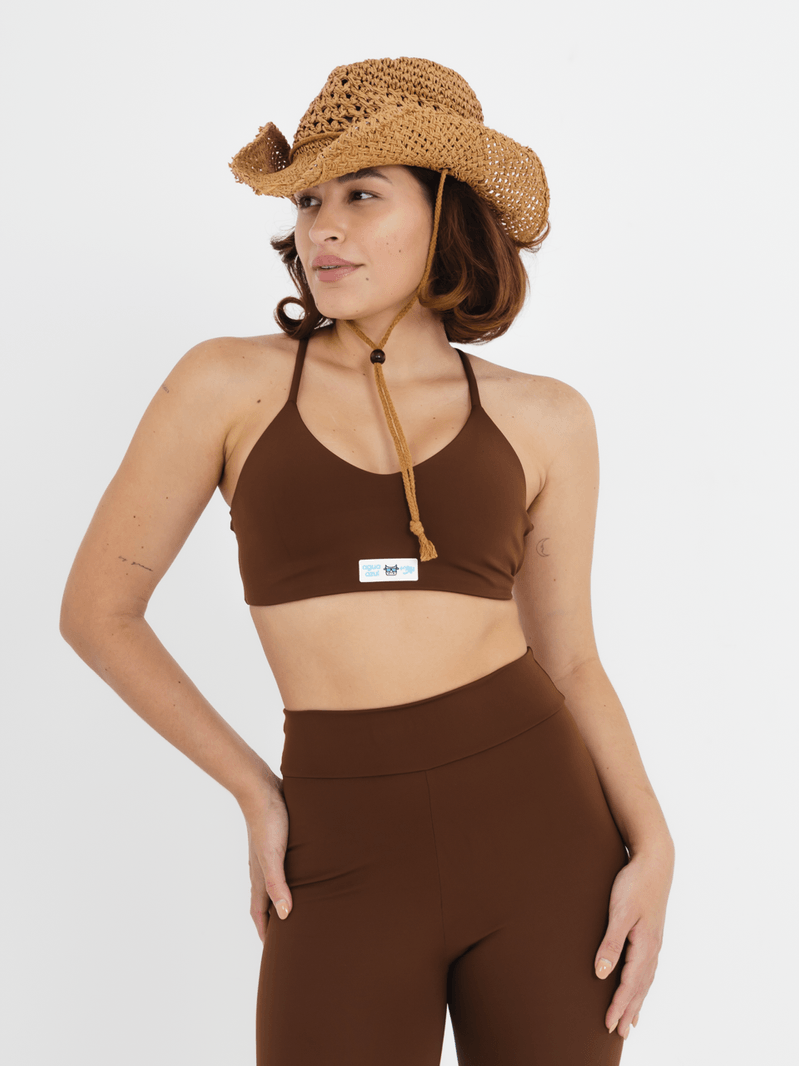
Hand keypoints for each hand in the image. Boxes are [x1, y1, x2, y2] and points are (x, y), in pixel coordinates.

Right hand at [240, 774, 293, 941]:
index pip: (259, 913)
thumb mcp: (273, 855)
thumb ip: (277, 884)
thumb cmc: (268, 822)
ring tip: (299, 909)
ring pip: (276, 884)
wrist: (262, 789)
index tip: (273, 950)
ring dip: (283, 899)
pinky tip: (304, 874)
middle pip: (267, 902)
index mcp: (259, 877)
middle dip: (275, 920)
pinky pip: (285, 867)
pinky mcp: (280, 842)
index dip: (265, 932)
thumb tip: (285, 916)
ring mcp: (270, 855)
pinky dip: (291, 878)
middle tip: (289, 937)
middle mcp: (263, 869)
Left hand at [594, 844, 673, 1039]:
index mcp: (645, 946)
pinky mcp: (652, 933)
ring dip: (637, 1001)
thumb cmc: (634, 883)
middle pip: (640, 988)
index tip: (608, 1025)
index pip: (629, 984)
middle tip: (618, 1034)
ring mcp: (654, 941)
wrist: (655, 860)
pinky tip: (640, 985)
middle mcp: (653, 948)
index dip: (619, 1006)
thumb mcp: (619, 911)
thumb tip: (602, 974)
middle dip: (629, 1011)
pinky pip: (648, 968)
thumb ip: (611, 943)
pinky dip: (643, 984)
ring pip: (646, 980)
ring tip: (630, 1020)